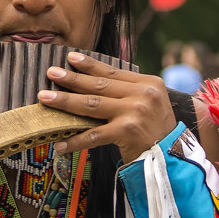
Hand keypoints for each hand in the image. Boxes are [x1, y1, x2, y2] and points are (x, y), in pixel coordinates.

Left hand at [38, 52, 176, 162]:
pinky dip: (75, 140)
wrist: (173, 160)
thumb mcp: (149, 104)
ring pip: (92, 105)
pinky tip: (60, 143)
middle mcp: (144, 94)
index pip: (113, 71)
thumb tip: (94, 81)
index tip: (71, 58)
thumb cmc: (156, 132)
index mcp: (149, 83)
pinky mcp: (127, 132)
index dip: (90, 65)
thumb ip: (128, 92)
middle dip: (72, 79)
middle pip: (100, 85)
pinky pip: (94, 135)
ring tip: (45, 98)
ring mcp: (135, 112)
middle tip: (51, 73)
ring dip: (65, 102)